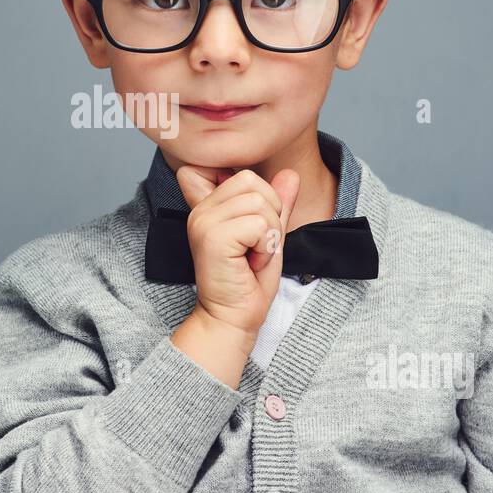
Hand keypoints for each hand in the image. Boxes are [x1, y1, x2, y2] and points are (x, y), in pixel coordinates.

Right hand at [175, 164, 300, 343]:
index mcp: (210, 205)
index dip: (263, 200)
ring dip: (268, 234)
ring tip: (253, 256)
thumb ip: (277, 204)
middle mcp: (202, 210)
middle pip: (253, 182)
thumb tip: (290, 174)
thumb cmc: (248, 283)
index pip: (246, 176)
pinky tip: (251, 263)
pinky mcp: (212, 238)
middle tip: (257, 246)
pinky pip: (258, 224)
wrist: (233, 318)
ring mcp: (204, 222)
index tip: (253, 235)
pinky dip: (265, 247)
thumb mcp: (269, 236)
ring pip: (259, 203)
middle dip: (269, 215)